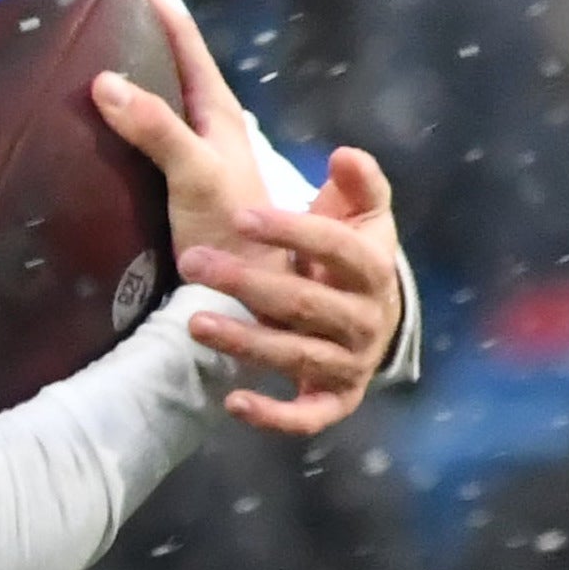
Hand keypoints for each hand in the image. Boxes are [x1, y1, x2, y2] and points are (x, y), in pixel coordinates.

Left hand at [91, 0, 406, 439]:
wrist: (377, 318)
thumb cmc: (355, 253)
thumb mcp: (363, 213)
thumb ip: (358, 182)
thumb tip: (343, 154)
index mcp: (373, 267)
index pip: (334, 247)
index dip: (291, 232)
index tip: (241, 215)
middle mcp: (366, 319)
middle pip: (304, 301)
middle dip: (247, 282)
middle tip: (191, 261)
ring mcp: (349, 362)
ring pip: (295, 355)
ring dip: (245, 341)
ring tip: (193, 322)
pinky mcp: (333, 400)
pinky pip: (307, 415)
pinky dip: (274, 414)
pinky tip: (232, 401)